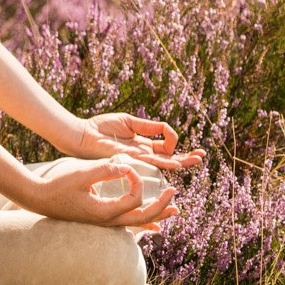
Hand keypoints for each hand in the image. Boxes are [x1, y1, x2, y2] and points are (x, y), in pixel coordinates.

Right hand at [31, 159, 178, 230]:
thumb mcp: (81, 174)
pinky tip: (154, 225)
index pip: (134, 199)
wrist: (40, 199)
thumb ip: (105, 169)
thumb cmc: (58, 187)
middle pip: (143, 218)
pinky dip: (144, 223)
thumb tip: (126, 166)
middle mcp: (108, 221)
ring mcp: (105, 222)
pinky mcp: (102, 219)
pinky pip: (128, 223)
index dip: (137, 181)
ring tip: (174, 211)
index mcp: (105, 212)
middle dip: (161, 206)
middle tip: (174, 193)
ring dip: (157, 215)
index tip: (127, 166)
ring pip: (138, 223)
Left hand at [65, 112, 204, 171]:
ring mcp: (137, 158)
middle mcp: (142, 155)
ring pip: (163, 163)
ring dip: (181, 161)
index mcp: (142, 145)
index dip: (173, 140)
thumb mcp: (130, 121)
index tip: (169, 132)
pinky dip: (164, 161)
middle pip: (169, 158)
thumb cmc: (101, 127)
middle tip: (201, 156)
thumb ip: (149, 126)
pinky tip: (176, 163)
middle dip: (186, 157)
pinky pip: (150, 161)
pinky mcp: (129, 159)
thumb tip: (167, 129)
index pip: (165, 147)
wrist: (82, 134)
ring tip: (196, 161)